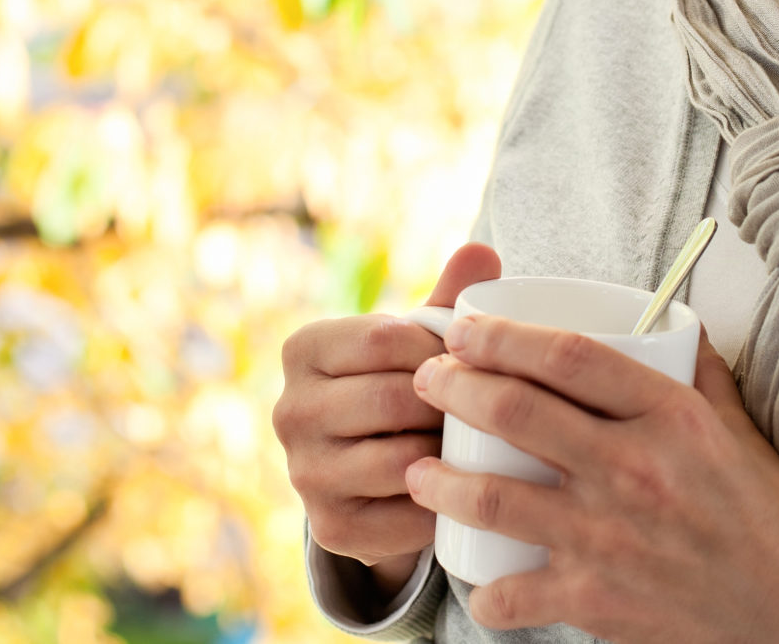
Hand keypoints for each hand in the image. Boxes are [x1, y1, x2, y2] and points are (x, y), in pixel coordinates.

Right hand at [272, 243, 501, 604]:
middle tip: (490, 406)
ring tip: (477, 443)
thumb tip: (484, 251)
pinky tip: (462, 488)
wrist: (372, 474)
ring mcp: (304, 473)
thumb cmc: (401, 384)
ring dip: (450, 454)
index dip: (440, 350)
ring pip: (402, 459)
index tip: (471, 360)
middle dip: (450, 403)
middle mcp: (289, 411)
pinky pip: (406, 514)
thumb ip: (447, 298)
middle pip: (393, 398)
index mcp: (302, 349)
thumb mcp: (416, 341)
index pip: (383, 340)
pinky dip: (444, 504)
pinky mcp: (331, 527)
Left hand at [404, 316, 778, 642]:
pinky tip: (472, 575)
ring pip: (489, 497)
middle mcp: (634, 468)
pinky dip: (481, 589)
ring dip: (436, 478)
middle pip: (513, 410)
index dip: (500, 334)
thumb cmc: (764, 511)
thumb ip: (692, 368)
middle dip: (451, 386)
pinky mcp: (598, 601)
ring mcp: (610, 538)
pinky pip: (510, 593)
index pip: (566, 354)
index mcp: (669, 414)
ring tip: (417, 468)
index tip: (463, 328)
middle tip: (426, 380)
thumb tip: (655, 316)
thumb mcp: (735, 424)